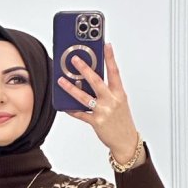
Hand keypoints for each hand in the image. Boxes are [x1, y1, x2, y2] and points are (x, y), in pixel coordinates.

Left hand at [57, 42, 142, 165]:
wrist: (126, 141)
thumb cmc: (122, 121)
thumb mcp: (120, 102)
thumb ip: (109, 91)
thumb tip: (92, 79)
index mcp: (119, 94)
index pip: (115, 72)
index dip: (110, 58)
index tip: (106, 45)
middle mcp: (111, 101)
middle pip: (96, 81)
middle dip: (84, 69)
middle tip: (74, 59)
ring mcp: (103, 111)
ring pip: (84, 97)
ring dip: (71, 88)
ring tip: (61, 81)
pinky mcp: (96, 122)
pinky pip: (81, 114)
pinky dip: (72, 109)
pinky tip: (64, 105)